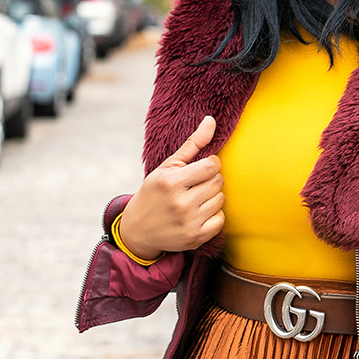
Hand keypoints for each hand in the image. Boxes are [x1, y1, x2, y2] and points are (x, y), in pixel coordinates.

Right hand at [118, 116, 224, 259]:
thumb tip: (212, 120)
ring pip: (221, 200)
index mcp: (171, 182)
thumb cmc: (155, 192)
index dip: (211, 164)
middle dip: (210, 180)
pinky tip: (200, 212)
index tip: (202, 167)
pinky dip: (214, 215)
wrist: (138, 230)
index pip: (212, 166)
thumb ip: (192, 144)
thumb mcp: (167, 166)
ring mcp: (189, 223)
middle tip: (196, 184)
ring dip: (213, 197)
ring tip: (196, 198)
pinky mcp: (195, 238)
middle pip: (218, 182)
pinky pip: (221, 220)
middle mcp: (181, 204)